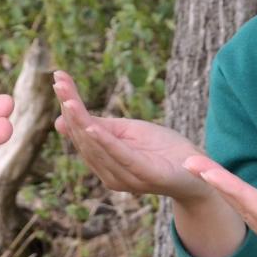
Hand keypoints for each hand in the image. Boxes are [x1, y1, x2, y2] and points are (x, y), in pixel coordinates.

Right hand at [51, 69, 207, 202]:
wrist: (198, 172)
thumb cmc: (162, 151)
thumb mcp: (128, 131)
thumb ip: (98, 127)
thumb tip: (59, 120)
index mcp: (104, 162)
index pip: (80, 131)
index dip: (68, 105)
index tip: (58, 78)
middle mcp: (109, 173)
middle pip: (84, 137)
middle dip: (70, 108)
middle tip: (58, 81)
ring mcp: (125, 177)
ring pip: (96, 146)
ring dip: (80, 121)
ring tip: (68, 99)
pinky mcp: (144, 175)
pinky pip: (120, 157)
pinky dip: (104, 142)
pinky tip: (91, 127)